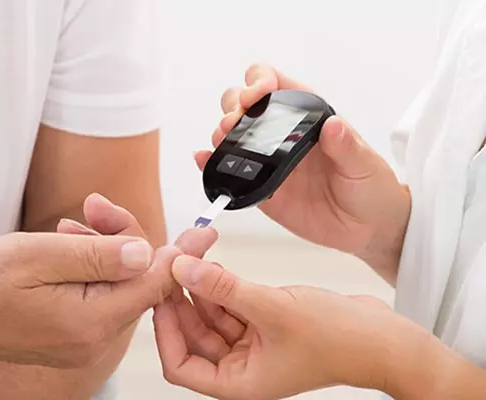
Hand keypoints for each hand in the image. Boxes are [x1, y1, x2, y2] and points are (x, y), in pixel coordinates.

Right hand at [0, 197, 216, 369]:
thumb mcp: (39, 255)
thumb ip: (98, 255)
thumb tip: (147, 253)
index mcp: (91, 321)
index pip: (153, 284)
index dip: (180, 255)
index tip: (204, 233)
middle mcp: (96, 337)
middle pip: (137, 279)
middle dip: (123, 237)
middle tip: (96, 208)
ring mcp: (87, 338)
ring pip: (120, 282)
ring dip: (103, 247)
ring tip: (71, 227)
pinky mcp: (78, 332)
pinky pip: (103, 292)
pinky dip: (94, 265)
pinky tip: (73, 243)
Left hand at [153, 256, 443, 399]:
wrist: (381, 336)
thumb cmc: (339, 339)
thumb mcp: (273, 309)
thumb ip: (223, 289)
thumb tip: (182, 268)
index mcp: (240, 381)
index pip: (181, 365)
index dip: (165, 331)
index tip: (159, 296)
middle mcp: (242, 366)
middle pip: (194, 334)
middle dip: (181, 300)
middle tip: (171, 265)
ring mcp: (254, 344)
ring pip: (211, 316)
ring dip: (200, 288)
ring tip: (192, 257)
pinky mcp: (265, 323)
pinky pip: (231, 305)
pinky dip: (221, 286)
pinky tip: (213, 265)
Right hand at [196, 64, 410, 282]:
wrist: (367, 229)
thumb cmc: (371, 188)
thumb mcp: (365, 165)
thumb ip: (347, 147)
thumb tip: (333, 126)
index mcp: (307, 118)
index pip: (276, 84)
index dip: (260, 81)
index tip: (257, 94)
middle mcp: (283, 136)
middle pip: (244, 104)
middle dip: (233, 105)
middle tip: (236, 121)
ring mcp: (269, 161)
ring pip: (233, 134)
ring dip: (221, 131)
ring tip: (222, 139)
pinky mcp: (262, 189)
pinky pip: (232, 173)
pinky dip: (213, 164)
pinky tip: (205, 160)